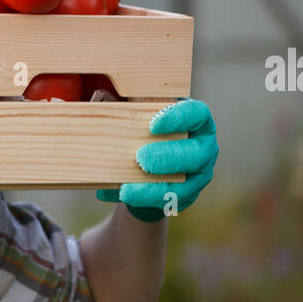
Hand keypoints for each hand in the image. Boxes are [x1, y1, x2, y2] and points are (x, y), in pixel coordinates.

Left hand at [96, 98, 217, 221]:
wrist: (147, 168)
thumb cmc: (145, 134)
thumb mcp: (136, 116)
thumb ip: (121, 105)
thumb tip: (98, 98)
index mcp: (196, 121)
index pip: (197, 115)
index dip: (178, 119)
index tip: (152, 124)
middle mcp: (204, 148)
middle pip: (196, 154)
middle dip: (168, 157)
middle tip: (140, 159)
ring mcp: (198, 175)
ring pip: (185, 186)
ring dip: (154, 188)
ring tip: (125, 189)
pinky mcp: (186, 197)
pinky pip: (168, 203)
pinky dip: (142, 200)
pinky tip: (120, 194)